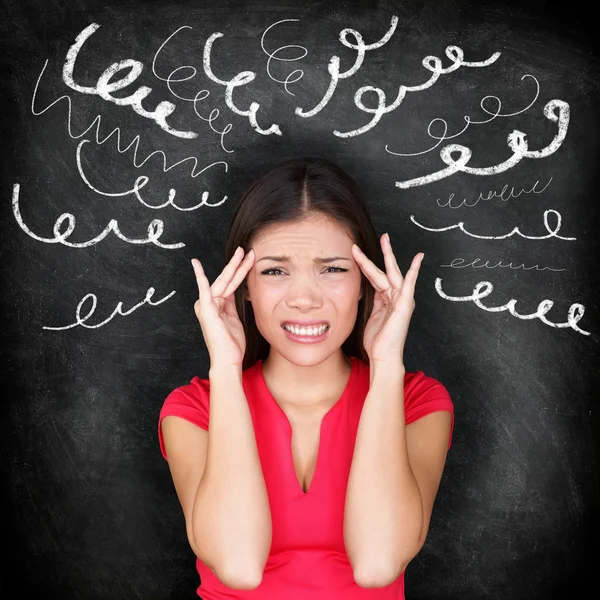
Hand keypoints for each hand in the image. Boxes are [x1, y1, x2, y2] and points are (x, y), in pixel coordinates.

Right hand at [191, 247, 254, 368]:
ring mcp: (207, 305)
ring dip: (234, 266)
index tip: (248, 259)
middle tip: (246, 250)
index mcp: (218, 305)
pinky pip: (204, 289)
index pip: (231, 283)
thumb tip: (234, 292)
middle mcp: (210, 303)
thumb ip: (232, 304)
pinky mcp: (206, 308)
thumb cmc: (232, 343)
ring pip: (223, 281)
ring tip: (243, 252)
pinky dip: (200, 276)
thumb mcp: (234, 319)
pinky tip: (196, 264)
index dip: (240, 271)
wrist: (228, 359)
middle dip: (238, 264)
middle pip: (227, 279)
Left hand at [351, 233, 423, 364]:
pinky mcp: (405, 305)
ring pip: (393, 273)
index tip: (358, 252)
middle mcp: (395, 297)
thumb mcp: (371, 316)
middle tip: (383, 235)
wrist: (383, 356)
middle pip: (386, 270)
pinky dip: (414, 272)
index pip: (375, 276)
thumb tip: (366, 291)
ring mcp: (401, 300)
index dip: (367, 263)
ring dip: (388, 255)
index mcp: (386, 299)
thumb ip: (372, 302)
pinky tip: (418, 259)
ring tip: (386, 239)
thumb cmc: (377, 340)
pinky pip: (409, 285)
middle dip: (383, 252)